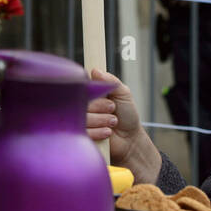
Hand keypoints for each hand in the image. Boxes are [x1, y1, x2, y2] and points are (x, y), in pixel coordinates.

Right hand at [86, 69, 160, 183]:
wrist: (130, 139)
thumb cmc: (126, 115)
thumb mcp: (123, 94)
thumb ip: (111, 81)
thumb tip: (95, 70)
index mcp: (89, 94)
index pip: (80, 86)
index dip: (90, 89)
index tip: (102, 93)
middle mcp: (82, 106)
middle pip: (80, 102)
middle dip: (100, 106)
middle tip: (112, 108)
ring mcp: (79, 122)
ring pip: (82, 117)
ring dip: (102, 120)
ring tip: (113, 122)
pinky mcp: (80, 137)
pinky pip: (83, 132)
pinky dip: (98, 131)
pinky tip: (107, 132)